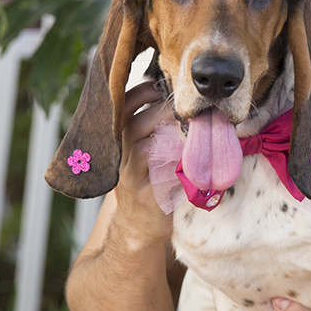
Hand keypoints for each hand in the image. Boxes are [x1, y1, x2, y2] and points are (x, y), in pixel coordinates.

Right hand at [113, 81, 175, 245]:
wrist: (140, 224)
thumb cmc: (149, 179)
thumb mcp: (147, 149)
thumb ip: (156, 125)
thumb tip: (182, 95)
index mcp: (121, 138)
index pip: (122, 106)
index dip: (141, 92)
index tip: (161, 85)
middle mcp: (120, 154)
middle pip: (132, 124)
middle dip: (160, 111)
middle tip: (183, 108)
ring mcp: (129, 176)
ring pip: (144, 149)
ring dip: (169, 137)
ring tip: (190, 131)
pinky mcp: (143, 195)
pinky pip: (158, 176)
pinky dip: (175, 166)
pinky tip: (189, 160)